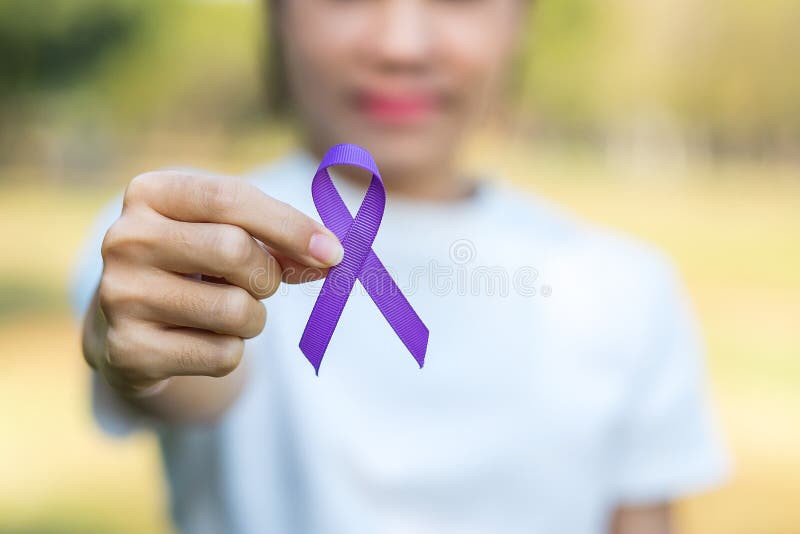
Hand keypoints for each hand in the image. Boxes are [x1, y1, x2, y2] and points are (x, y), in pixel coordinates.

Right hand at [87, 170, 342, 395]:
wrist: (128, 324)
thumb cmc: (194, 264)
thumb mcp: (226, 233)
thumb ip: (278, 239)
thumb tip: (331, 257)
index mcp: (148, 193)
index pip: (230, 198)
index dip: (290, 226)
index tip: (334, 252)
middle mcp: (124, 239)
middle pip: (235, 251)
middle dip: (267, 275)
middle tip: (258, 284)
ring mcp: (120, 297)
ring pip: (236, 310)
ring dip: (252, 318)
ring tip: (222, 311)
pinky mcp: (130, 351)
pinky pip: (223, 355)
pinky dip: (232, 351)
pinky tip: (199, 340)